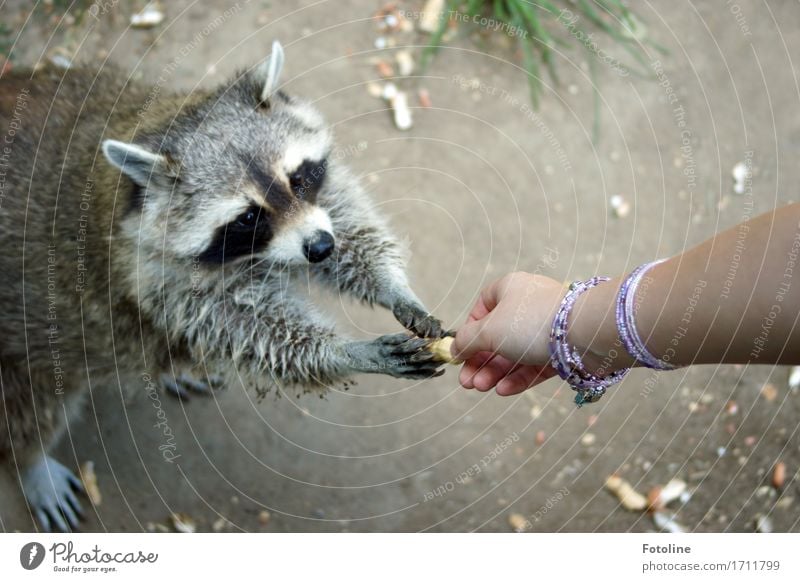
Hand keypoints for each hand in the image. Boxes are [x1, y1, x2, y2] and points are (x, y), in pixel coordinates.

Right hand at [451, 272, 564, 394]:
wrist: (585, 333)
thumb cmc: (531, 322)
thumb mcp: (488, 331)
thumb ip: (467, 340)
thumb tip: (454, 348)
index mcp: (509, 290)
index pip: (483, 308)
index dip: (470, 330)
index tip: (461, 350)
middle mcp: (527, 307)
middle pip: (497, 336)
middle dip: (480, 361)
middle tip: (467, 382)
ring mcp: (545, 329)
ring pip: (515, 354)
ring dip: (495, 372)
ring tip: (481, 388)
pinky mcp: (561, 351)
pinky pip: (534, 365)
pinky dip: (517, 378)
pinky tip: (502, 390)